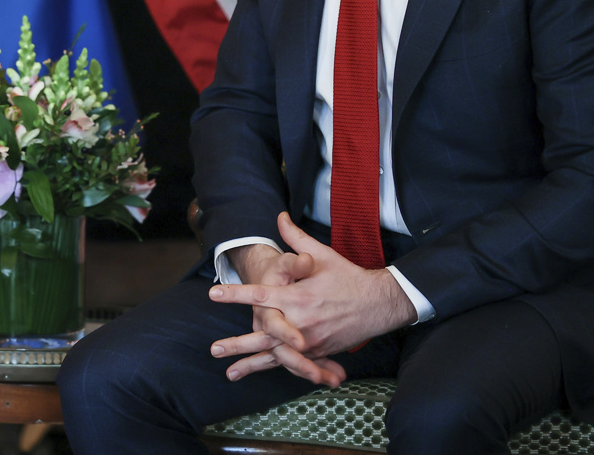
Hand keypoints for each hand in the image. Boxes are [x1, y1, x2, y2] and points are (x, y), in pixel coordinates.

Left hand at [210, 213, 416, 384]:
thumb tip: (279, 217)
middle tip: (213, 349)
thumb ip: (296, 238)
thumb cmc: (348, 277)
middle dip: (237, 344)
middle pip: (263, 334)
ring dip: (251, 365)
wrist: (380, 304)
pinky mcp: (319, 352)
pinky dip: (274, 370)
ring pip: (276, 356)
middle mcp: (301, 321)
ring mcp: (310, 341)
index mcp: (297, 296)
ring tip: (229, 373)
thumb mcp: (322, 255)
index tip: (213, 294)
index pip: (260, 295)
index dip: (235, 294)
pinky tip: (259, 376)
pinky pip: (293, 363)